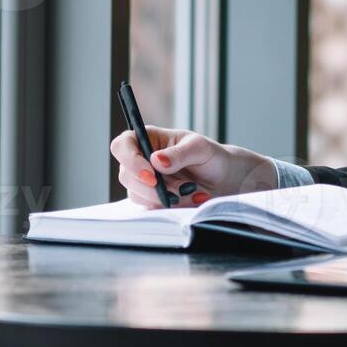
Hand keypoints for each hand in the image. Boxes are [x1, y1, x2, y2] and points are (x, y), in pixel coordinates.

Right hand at [110, 127, 279, 208]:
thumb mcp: (200, 148)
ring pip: (137, 194)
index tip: (150, 175)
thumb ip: (179, 153)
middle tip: (179, 189)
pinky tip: (191, 199)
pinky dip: (170, 206)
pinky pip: (150, 207)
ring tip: (192, 191)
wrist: (225, 180)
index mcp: (148, 138)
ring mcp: (145, 181)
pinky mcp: (152, 199)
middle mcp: (142, 159)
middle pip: (126, 175)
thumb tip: (156, 160)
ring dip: (164, 197)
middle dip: (152, 186)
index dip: (130, 160)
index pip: (122, 145)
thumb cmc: (212, 157)